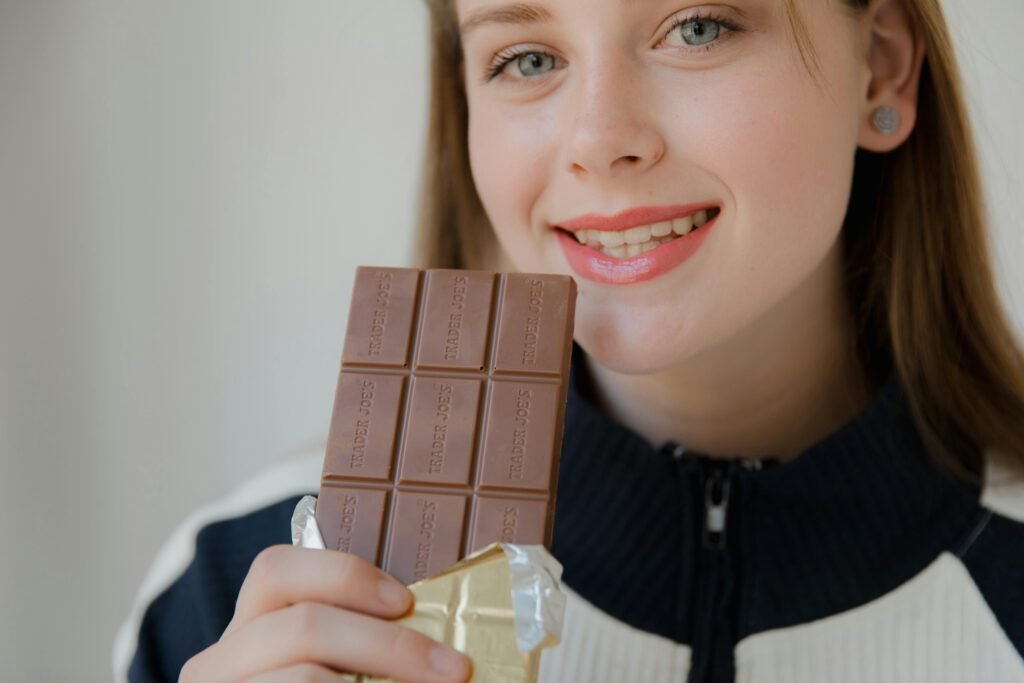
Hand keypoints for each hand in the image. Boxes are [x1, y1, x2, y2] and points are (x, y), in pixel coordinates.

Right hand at [179, 545, 471, 682]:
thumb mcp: (330, 657)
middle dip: (391, 646)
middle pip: (304, 627)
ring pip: (307, 678)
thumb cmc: (326, 680)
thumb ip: (356, 631)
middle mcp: (220, 660)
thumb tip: (439, 632)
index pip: (275, 569)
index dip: (344, 575)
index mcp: (247, 624)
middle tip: (454, 669)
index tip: (406, 601)